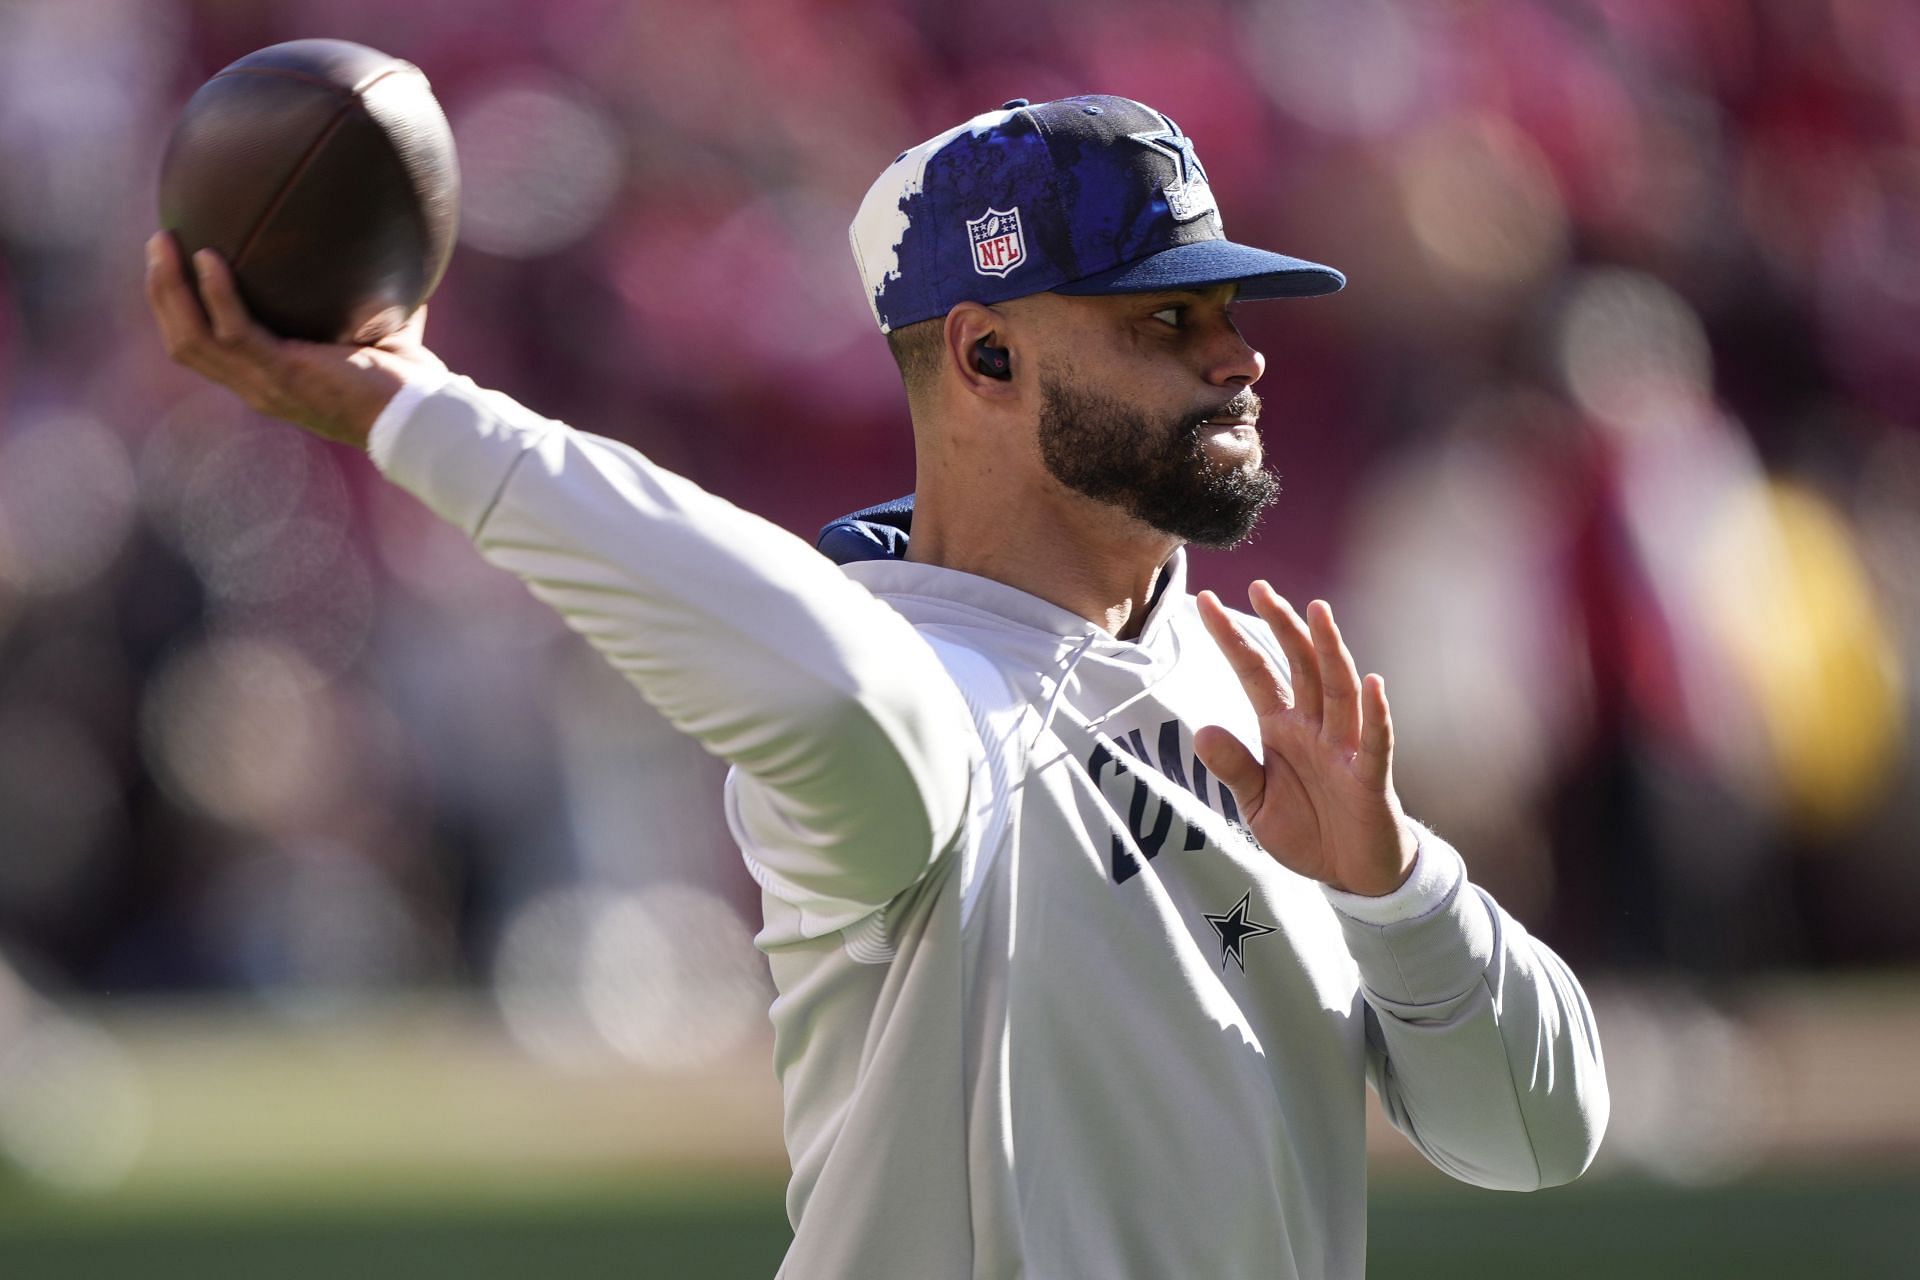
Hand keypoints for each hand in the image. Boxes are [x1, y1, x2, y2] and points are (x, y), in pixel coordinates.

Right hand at [144, 231, 447, 447]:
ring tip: (164, 242)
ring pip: (191, 337)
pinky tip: (209, 257)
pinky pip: (234, 330)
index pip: (206, 351)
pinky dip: (216, 294)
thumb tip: (380, 252)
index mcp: (270, 381)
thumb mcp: (380, 334)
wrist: (423, 418)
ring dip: (169, 288)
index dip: (182, 311)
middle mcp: (258, 387)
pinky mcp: (283, 375)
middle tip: (159, 244)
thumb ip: (368, 300)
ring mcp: (266, 384)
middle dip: (162, 292)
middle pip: (182, 342)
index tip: (175, 267)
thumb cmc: (411, 383)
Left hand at [1193, 583, 1416, 896]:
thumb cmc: (1306, 830)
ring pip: (1337, 689)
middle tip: (1259, 586)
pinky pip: (1374, 742)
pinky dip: (1376, 714)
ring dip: (1329, 650)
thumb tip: (1201, 730)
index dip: (1232, 638)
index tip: (1204, 601)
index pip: (1254, 672)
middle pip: (1298, 665)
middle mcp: (1314, 727)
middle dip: (1280, 625)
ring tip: (1317, 611)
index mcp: (1282, 728)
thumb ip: (1233, 767)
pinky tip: (1374, 683)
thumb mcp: (1255, 804)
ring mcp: (1345, 748)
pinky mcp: (1370, 778)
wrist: (1350, 875)